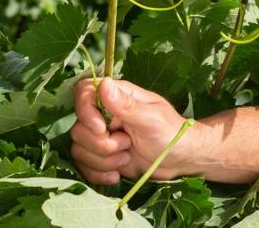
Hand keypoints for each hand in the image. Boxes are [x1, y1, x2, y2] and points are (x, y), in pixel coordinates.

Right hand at [70, 77, 191, 184]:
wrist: (180, 160)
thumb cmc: (171, 133)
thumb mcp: (152, 118)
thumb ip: (127, 105)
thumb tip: (104, 83)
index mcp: (119, 97)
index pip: (84, 92)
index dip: (85, 111)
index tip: (102, 129)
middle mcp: (105, 115)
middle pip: (79, 129)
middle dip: (102, 145)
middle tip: (127, 145)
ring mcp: (101, 137)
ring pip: (79, 150)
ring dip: (103, 160)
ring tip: (127, 158)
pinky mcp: (100, 157)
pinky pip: (82, 166)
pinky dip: (98, 174)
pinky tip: (117, 175)